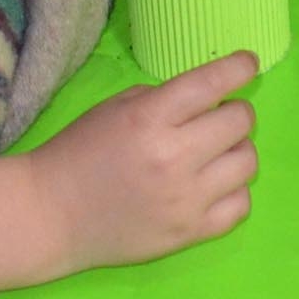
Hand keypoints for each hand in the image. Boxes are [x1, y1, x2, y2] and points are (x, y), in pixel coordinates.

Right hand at [0, 51, 259, 288]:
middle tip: (216, 116)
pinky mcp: (188, 234)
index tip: (247, 64)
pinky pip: (240, 206)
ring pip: (248, 162)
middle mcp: (173, 157)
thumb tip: (211, 97)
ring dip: (236, 150)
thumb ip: (166, 99)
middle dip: (235, 111)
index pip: (213, 83)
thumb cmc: (80, 152)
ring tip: (214, 153)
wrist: (50, 216)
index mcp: (150, 118)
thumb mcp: (116, 107)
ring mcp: (184, 200)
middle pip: (240, 121)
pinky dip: (234, 191)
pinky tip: (212, 186)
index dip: (239, 67)